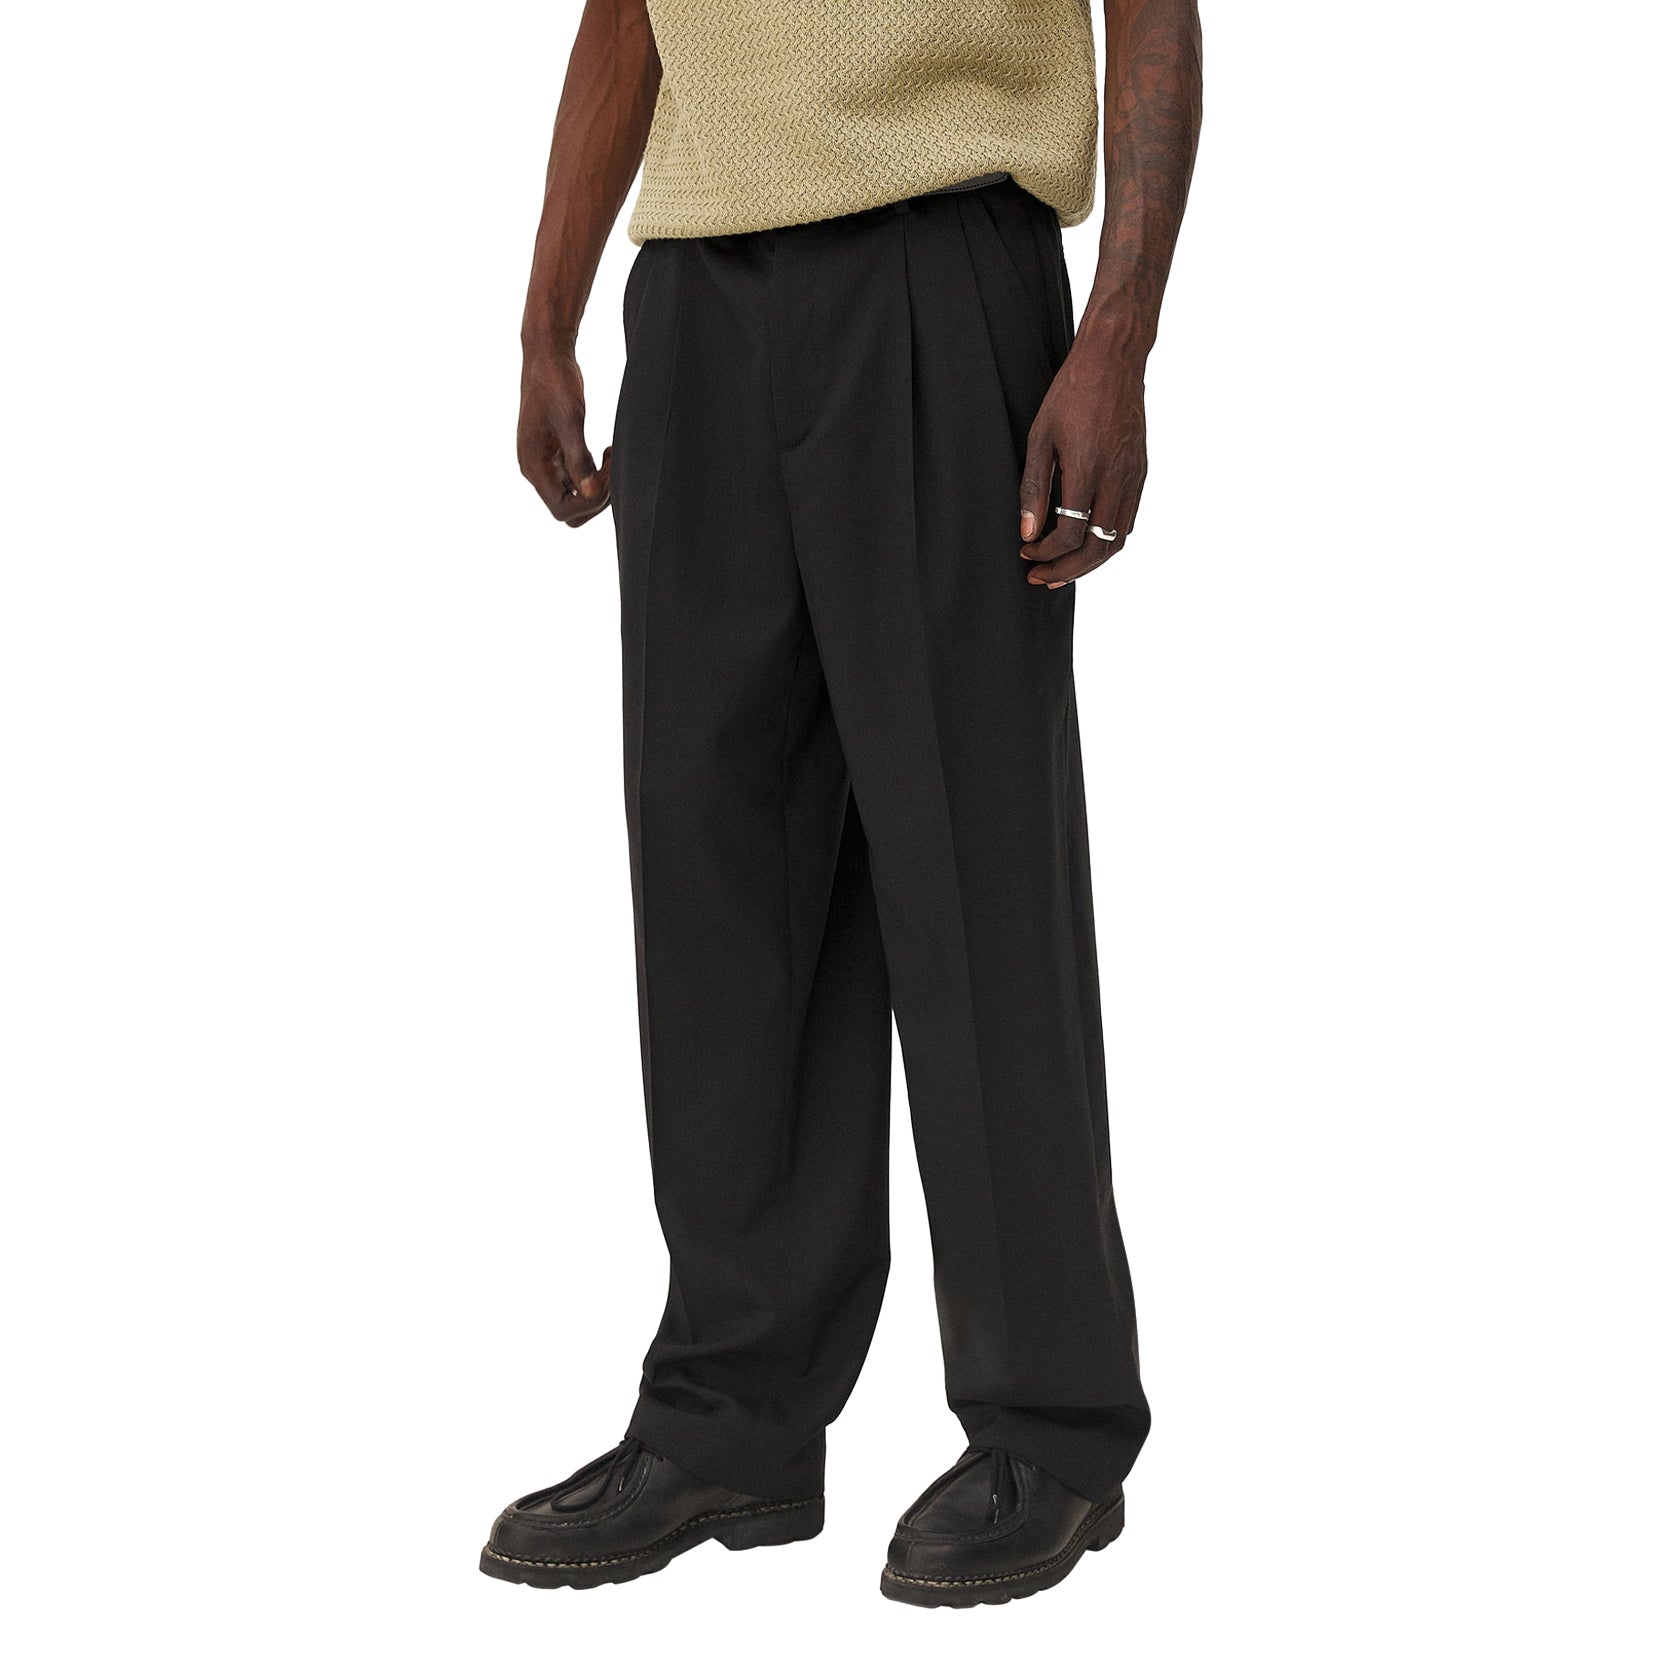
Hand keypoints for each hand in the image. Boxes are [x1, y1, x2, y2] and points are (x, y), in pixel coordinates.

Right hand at [517, 348, 611, 525]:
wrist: (547, 356)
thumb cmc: (556, 382)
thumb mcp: (570, 419)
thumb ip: (579, 458)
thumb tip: (590, 494)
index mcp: (533, 465)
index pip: (562, 509)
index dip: (589, 502)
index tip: (607, 476)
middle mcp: (536, 470)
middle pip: (569, 509)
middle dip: (596, 497)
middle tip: (612, 468)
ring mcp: (546, 464)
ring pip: (575, 495)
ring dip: (599, 485)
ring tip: (611, 456)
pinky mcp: (556, 455)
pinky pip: (578, 478)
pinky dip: (595, 474)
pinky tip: (606, 453)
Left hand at [1018, 337, 1146, 586]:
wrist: (1114, 360)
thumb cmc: (1072, 393)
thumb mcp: (1040, 437)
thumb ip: (1034, 488)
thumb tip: (1028, 531)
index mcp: (1088, 469)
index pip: (1069, 534)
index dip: (1046, 553)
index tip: (1027, 553)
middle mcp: (1116, 478)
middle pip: (1097, 547)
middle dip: (1068, 570)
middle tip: (1042, 578)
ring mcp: (1133, 476)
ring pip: (1117, 539)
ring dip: (1090, 562)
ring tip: (1064, 569)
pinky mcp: (1141, 472)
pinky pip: (1128, 520)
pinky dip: (1108, 540)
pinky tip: (1087, 542)